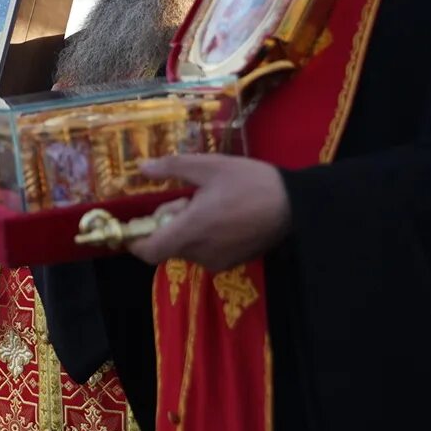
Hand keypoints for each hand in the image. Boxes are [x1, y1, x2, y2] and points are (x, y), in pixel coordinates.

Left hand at [129, 155, 290, 271]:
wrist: (295, 205)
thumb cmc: (251, 183)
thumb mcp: (210, 167)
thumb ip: (173, 168)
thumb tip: (142, 167)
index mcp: (192, 230)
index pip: (149, 252)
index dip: (135, 242)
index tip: (135, 225)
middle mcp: (201, 252)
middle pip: (166, 245)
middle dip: (166, 224)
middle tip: (186, 199)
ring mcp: (217, 261)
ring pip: (185, 249)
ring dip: (185, 230)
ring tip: (208, 205)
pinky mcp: (231, 263)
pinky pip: (203, 253)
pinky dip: (201, 238)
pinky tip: (220, 217)